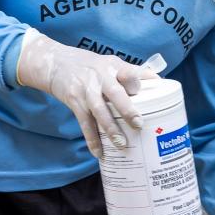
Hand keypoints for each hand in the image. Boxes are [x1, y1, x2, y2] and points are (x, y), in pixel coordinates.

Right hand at [15, 30, 152, 158]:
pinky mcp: (74, 101)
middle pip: (115, 93)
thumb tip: (159, 81)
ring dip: (110, 128)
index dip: (137, 82)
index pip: (128, 72)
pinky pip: (84, 123)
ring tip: (121, 144)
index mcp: (113, 67)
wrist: (55, 63)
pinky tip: (99, 152)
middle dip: (127, 109)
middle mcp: (100, 77)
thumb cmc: (90, 65)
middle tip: (138, 124)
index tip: (146, 92)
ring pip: (99, 110)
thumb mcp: (110, 62)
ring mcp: (86, 90)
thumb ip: (132, 72)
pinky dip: (92, 139)